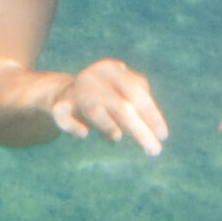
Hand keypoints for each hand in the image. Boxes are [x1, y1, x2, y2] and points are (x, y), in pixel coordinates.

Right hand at [49, 58, 168, 157]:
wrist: (62, 93)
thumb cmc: (104, 94)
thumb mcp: (122, 92)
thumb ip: (138, 106)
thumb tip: (156, 131)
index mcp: (112, 69)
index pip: (137, 93)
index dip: (152, 115)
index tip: (163, 136)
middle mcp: (93, 77)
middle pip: (120, 106)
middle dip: (139, 130)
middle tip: (154, 151)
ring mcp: (75, 91)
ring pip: (94, 111)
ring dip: (107, 126)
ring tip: (118, 138)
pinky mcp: (58, 106)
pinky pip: (63, 118)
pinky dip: (73, 127)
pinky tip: (84, 135)